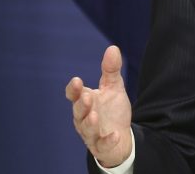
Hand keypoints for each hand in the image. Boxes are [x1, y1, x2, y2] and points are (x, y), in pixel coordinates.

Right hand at [66, 45, 132, 167]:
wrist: (121, 137)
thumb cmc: (112, 110)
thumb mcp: (113, 88)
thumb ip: (111, 70)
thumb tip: (112, 47)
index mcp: (85, 101)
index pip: (74, 95)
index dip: (73, 89)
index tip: (77, 81)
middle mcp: (84, 117)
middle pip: (78, 111)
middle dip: (81, 105)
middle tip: (87, 97)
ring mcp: (91, 133)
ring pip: (86, 129)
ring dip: (89, 122)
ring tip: (94, 115)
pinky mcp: (101, 146)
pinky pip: (102, 145)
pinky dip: (107, 140)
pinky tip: (115, 135)